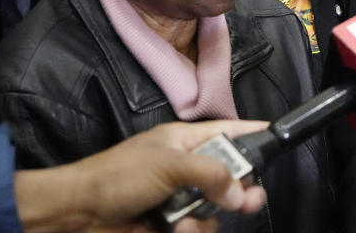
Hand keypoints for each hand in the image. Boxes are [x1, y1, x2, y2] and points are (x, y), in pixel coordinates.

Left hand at [14, 119, 269, 232]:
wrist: (77, 216)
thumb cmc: (120, 176)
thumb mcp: (169, 165)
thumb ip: (211, 172)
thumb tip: (240, 193)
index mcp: (186, 141)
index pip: (230, 132)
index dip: (254, 134)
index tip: (278, 137)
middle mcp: (188, 167)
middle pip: (230, 175)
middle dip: (242, 189)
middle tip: (252, 201)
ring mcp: (180, 197)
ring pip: (216, 208)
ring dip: (208, 218)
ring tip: (190, 224)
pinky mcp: (172, 224)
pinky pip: (198, 228)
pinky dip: (192, 231)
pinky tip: (178, 231)